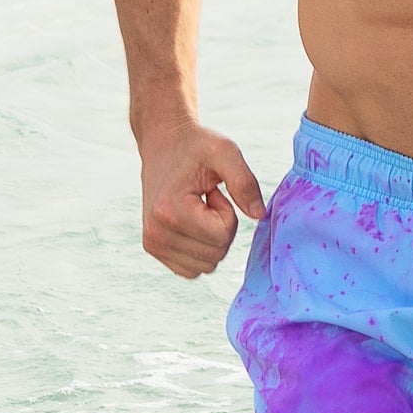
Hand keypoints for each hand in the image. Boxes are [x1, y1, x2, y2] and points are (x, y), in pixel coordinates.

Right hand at [137, 121, 265, 277]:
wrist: (163, 143)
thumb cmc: (196, 146)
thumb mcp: (225, 152)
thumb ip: (245, 183)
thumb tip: (260, 216)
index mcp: (169, 211)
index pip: (222, 236)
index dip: (227, 213)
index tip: (213, 191)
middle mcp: (155, 233)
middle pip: (216, 254)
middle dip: (221, 227)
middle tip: (206, 199)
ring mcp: (152, 244)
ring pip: (206, 265)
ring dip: (211, 238)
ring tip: (198, 208)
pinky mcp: (153, 249)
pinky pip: (192, 269)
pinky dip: (201, 249)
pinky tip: (191, 221)